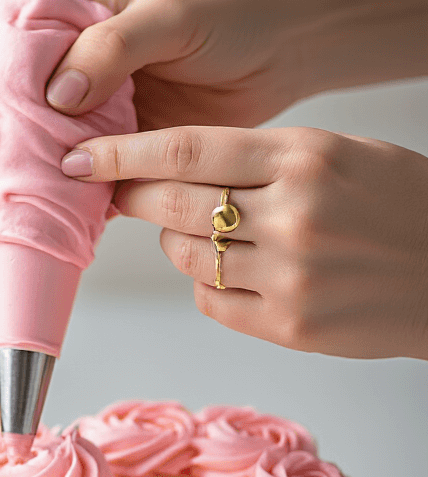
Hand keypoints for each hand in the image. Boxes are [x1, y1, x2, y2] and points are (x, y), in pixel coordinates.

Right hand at [0, 0, 301, 218]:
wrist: (282, 45)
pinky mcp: (104, 146)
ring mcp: (76, 106)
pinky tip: (35, 230)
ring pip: (14, 148)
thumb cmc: (230, 9)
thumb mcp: (171, 14)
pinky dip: (45, 206)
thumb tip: (56, 97)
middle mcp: (53, 55)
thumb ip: (113, 46)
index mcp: (55, 6)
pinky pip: (62, 180)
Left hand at [60, 125, 427, 359]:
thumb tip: (179, 168)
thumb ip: (266, 160)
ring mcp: (290, 277)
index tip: (81, 154)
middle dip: (132, 197)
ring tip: (209, 233)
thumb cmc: (402, 205)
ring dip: (177, 243)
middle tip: (114, 192)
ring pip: (185, 258)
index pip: (186, 150)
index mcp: (304, 157)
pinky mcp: (291, 327)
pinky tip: (238, 273)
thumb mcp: (342, 154)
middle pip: (173, 205)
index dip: (122, 153)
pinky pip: (212, 302)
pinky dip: (209, 285)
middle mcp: (292, 216)